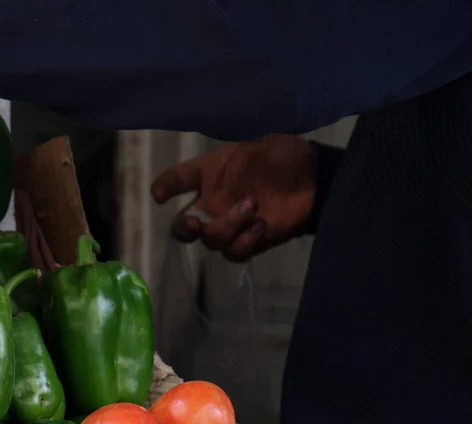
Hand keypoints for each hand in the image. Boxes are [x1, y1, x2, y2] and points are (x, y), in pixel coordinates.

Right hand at [151, 134, 316, 261]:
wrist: (311, 175)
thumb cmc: (279, 154)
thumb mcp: (255, 139)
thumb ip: (232, 140)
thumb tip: (217, 123)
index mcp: (208, 178)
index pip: (177, 181)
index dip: (164, 187)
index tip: (159, 195)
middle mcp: (213, 205)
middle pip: (183, 228)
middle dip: (184, 228)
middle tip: (195, 221)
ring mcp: (231, 227)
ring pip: (212, 240)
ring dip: (227, 226)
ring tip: (252, 205)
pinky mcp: (251, 243)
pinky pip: (236, 252)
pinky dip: (244, 242)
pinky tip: (260, 225)